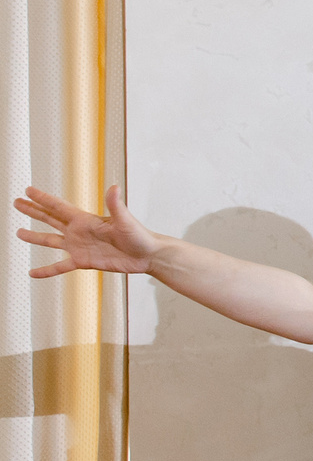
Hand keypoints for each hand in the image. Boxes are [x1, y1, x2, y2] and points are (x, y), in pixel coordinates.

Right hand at [15, 185, 160, 277]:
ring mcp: (79, 246)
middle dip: (33, 210)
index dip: (43, 198)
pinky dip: (46, 270)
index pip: (58, 207)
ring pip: (51, 240)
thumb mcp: (125, 220)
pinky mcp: (83, 262)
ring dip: (35, 237)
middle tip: (17, 202)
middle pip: (50, 219)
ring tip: (18, 233)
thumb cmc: (140, 236)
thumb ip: (116, 205)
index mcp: (85, 220)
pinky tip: (33, 273)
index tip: (27, 190)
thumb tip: (113, 187)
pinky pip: (60, 266)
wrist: (147, 255)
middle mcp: (79, 231)